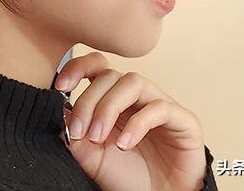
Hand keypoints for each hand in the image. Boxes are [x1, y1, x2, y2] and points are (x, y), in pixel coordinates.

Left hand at [55, 51, 206, 190]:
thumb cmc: (128, 176)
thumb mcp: (93, 157)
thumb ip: (76, 136)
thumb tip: (60, 113)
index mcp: (114, 97)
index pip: (97, 66)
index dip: (79, 67)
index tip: (60, 85)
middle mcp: (137, 95)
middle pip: (110, 75)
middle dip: (90, 101)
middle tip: (80, 132)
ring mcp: (160, 103)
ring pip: (133, 82)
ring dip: (110, 107)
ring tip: (99, 138)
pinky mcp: (183, 119)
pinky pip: (159, 108)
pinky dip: (137, 124)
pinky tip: (124, 144)